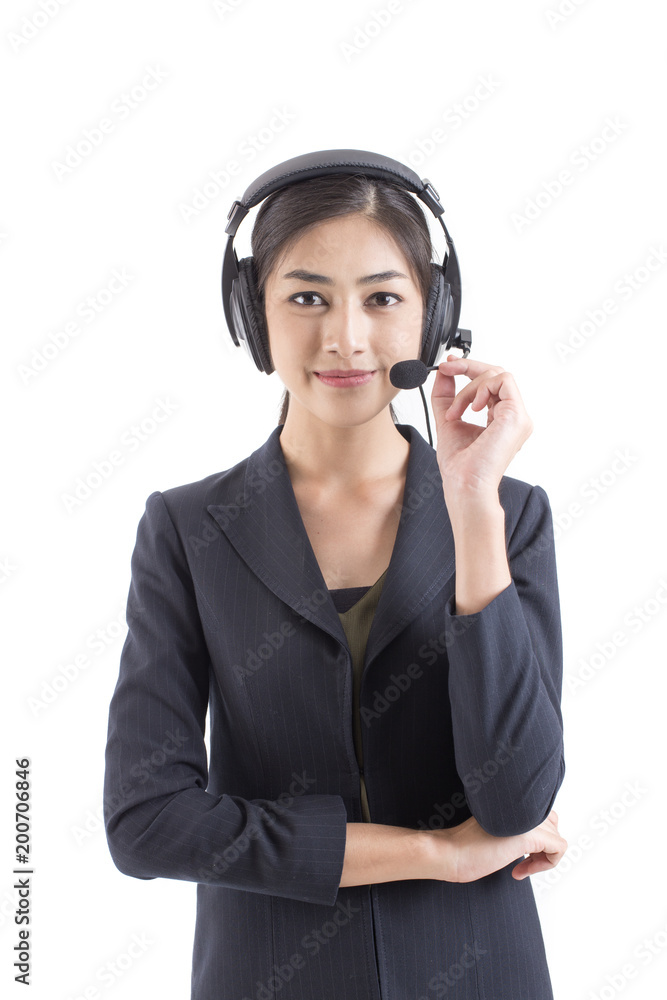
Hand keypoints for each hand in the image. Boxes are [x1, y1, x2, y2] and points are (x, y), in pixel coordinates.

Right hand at [425, 810, 567, 882]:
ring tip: (522, 866)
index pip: (541, 812)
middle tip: (522, 861)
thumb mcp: (496, 829)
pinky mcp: (529, 836)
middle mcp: (523, 805)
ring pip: (556, 836)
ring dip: (543, 856)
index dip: (535, 836)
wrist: (449, 852)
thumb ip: (514, 824)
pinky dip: (547, 864)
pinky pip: (559, 849)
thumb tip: (534, 836)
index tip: (519, 854)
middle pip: (552, 823)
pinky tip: (521, 870)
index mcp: (513, 801)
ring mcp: (527, 819)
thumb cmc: (465, 846)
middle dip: (541, 847)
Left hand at [430, 355, 533, 498]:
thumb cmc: (460, 466)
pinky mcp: (517, 416)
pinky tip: (471, 408)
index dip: (470, 369)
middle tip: (447, 367)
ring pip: (498, 375)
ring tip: (455, 411)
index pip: (491, 383)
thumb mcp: (449, 419)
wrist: (464, 485)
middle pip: (497, 373)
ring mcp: (519, 417)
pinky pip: (503, 381)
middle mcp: (513, 416)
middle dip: (468, 366)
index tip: (449, 366)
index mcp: (501, 418)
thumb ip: (446, 395)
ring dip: (469, 387)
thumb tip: (444, 372)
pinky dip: (481, 388)